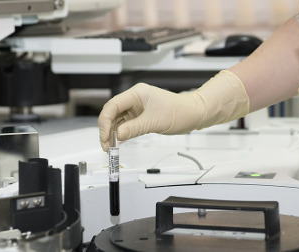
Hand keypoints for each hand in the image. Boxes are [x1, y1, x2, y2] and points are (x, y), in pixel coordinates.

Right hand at [98, 70, 249, 150]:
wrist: (193, 114)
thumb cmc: (179, 111)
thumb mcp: (154, 122)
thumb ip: (133, 128)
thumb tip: (117, 136)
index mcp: (137, 93)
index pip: (113, 106)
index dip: (105, 122)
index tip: (104, 136)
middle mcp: (135, 99)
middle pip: (112, 113)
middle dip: (107, 130)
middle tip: (106, 145)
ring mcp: (137, 108)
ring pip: (118, 121)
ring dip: (113, 134)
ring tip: (111, 148)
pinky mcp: (141, 117)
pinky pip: (126, 125)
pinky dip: (121, 135)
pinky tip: (118, 143)